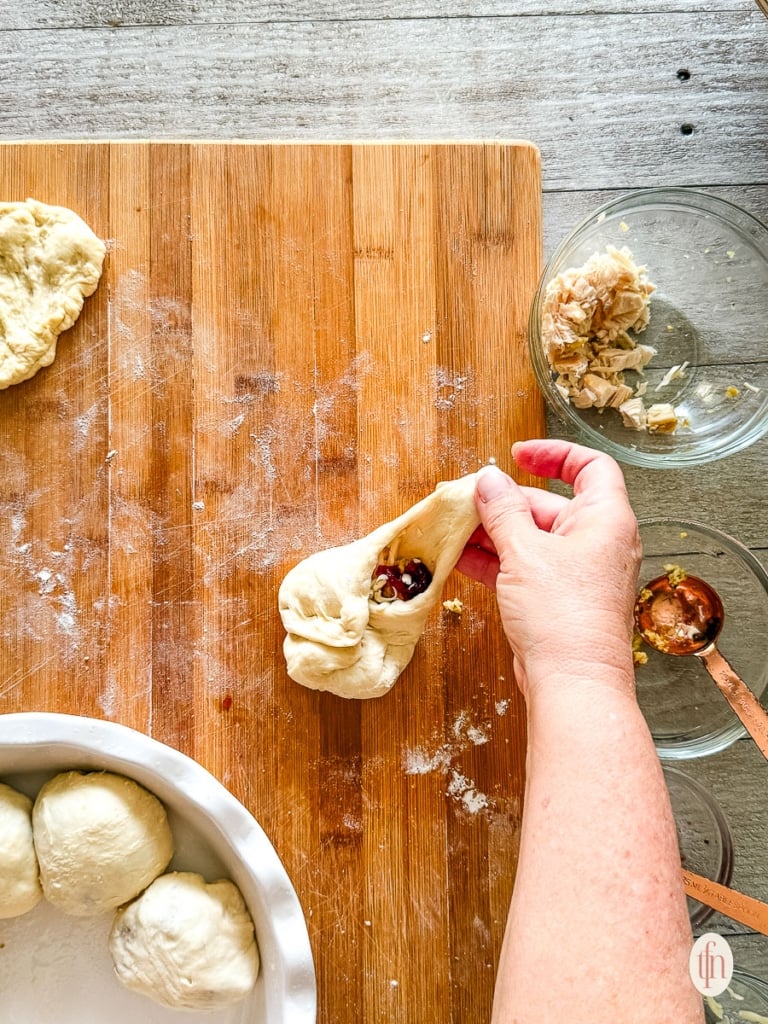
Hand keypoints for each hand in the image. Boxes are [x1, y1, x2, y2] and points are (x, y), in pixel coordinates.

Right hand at [456, 439, 640, 698]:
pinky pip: (524, 568)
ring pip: (531, 539)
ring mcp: (577, 574)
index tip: (517, 455)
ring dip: (492, 534)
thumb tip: (488, 480)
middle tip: (462, 502)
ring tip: (452, 530)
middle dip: (502, 503)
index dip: (554, 454)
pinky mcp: (557, 600)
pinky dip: (495, 562)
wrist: (573, 685)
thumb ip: (502, 511)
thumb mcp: (524, 552)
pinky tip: (459, 558)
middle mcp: (597, 543)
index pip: (590, 467)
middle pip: (548, 505)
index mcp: (605, 520)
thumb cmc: (563, 616)